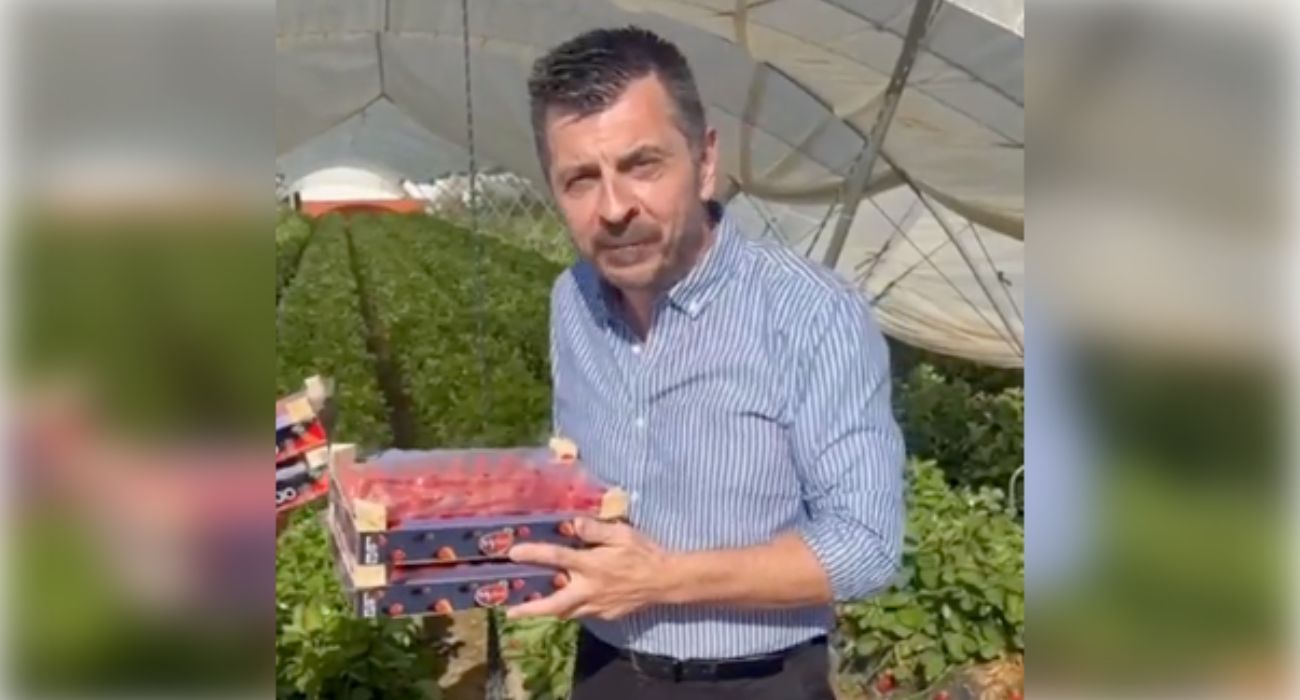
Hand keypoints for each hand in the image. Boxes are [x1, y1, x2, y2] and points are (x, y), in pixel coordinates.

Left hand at [505, 517, 672, 620]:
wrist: (666, 581)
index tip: (513, 553)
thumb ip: (596, 530)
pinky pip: (585, 613)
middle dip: (530, 609)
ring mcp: (598, 606)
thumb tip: (573, 524)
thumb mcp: (622, 533)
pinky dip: (573, 609)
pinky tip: (570, 603)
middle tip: (511, 612)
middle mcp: (589, 589)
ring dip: (549, 611)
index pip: (556, 558)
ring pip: (568, 613)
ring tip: (533, 609)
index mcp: (591, 565)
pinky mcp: (607, 614)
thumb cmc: (643, 553)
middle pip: (554, 604)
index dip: (533, 554)